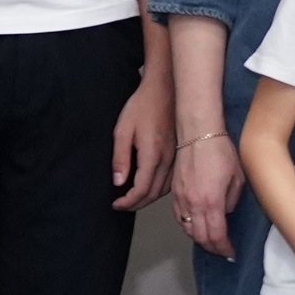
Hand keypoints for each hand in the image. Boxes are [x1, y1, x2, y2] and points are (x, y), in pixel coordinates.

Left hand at [110, 78, 173, 212]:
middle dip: (136, 204)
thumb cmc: (142, 106)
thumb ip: (120, 158)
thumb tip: (118, 183)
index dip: (127, 201)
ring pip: (164, 190)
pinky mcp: (179, 154)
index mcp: (152, 155)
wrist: (165, 89)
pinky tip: (149, 187)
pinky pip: (170, 181)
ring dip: (148, 199)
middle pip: (154, 194)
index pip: (141, 189)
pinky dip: (158, 190)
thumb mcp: (123, 130)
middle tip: (122, 205)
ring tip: (133, 199)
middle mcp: (167, 160)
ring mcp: (176, 158)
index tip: (116, 204)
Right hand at [173, 130, 241, 254]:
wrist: (198, 133)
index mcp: (211, 202)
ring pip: (187, 229)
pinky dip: (187, 226)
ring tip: (210, 241)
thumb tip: (226, 212)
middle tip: (222, 251)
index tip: (231, 253)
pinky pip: (179, 217)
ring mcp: (181, 199)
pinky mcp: (174, 192)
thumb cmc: (220, 151)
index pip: (216, 236)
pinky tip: (195, 225)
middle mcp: (193, 204)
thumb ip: (232, 200)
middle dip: (212, 248)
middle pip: (200, 238)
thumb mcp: (237, 177)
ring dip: (199, 238)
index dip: (224, 248)